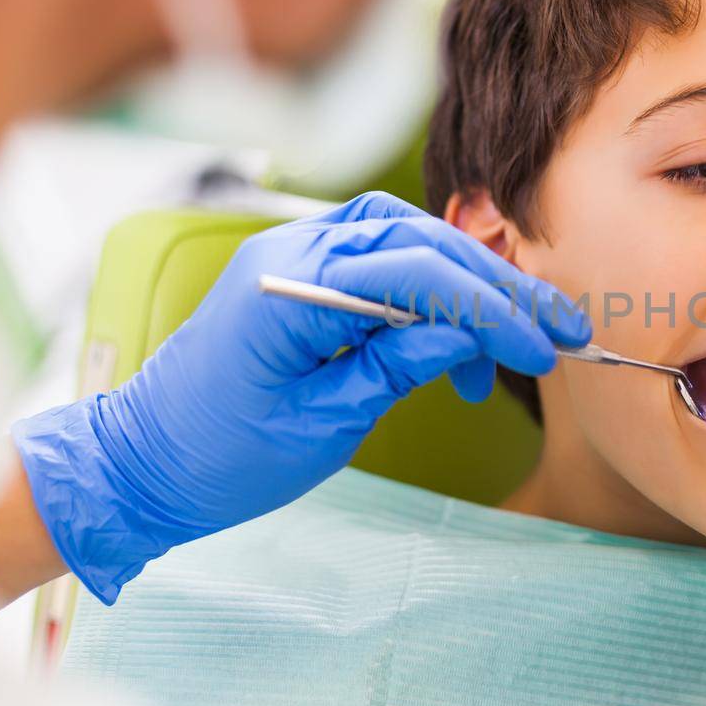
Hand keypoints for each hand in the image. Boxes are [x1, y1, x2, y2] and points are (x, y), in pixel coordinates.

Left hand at [13, 191, 588, 602]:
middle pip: (420, 244)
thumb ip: (394, 368)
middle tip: (563, 332)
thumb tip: (465, 335)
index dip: (491, 310)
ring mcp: (294, 258)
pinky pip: (382, 261)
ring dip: (470, 283)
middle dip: (498, 289)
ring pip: (407, 240)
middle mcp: (292, 253)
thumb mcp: (320, 426)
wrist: (142, 465)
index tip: (544, 351)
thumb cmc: (220, 458)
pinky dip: (432, 290)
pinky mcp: (301, 276)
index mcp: (289, 289)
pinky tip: (458, 340)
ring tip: (516, 340)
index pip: (416, 275)